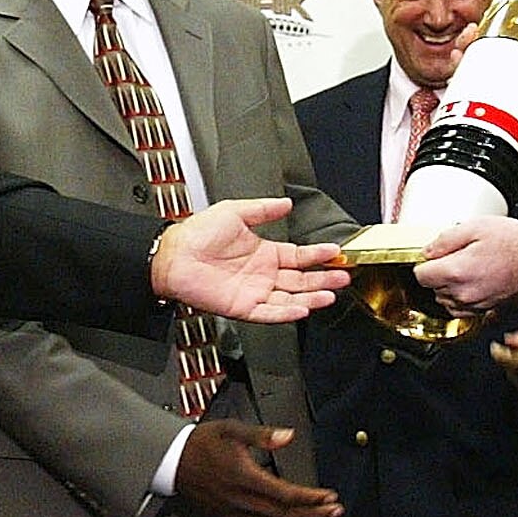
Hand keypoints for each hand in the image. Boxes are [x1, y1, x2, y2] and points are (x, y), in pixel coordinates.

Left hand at [152, 198, 345, 323]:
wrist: (173, 254)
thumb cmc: (197, 233)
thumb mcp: (235, 212)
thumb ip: (263, 209)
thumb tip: (286, 203)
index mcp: (263, 253)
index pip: (299, 256)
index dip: (318, 255)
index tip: (336, 252)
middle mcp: (262, 274)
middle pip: (301, 280)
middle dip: (324, 278)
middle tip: (344, 276)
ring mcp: (254, 292)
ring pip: (291, 298)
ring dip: (312, 296)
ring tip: (332, 292)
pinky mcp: (242, 307)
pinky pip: (269, 312)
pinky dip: (287, 312)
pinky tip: (304, 307)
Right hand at [171, 421, 339, 516]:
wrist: (172, 462)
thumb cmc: (202, 444)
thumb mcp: (231, 430)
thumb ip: (263, 435)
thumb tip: (289, 436)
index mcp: (245, 479)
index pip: (287, 496)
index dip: (312, 499)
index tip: (330, 496)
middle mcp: (242, 502)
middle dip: (315, 516)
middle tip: (336, 512)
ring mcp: (236, 515)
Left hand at [414, 215, 517, 314]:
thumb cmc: (516, 244)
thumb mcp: (477, 226)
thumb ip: (446, 239)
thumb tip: (428, 250)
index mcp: (456, 272)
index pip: (421, 275)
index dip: (426, 262)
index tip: (435, 255)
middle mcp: (463, 293)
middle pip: (432, 288)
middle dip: (439, 272)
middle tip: (457, 256)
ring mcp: (474, 305)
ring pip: (445, 299)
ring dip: (449, 286)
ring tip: (468, 267)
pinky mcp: (485, 310)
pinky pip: (461, 308)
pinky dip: (461, 296)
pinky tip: (473, 281)